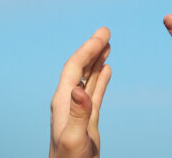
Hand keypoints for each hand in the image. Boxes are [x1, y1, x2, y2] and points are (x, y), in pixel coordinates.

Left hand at [49, 27, 111, 157]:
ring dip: (97, 60)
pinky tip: (107, 70)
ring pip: (88, 78)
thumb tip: (79, 89)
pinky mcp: (87, 120)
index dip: (88, 49)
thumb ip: (78, 114)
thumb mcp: (74, 139)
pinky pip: (94, 92)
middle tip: (107, 31)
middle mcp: (69, 102)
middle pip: (80, 68)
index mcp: (63, 102)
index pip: (74, 68)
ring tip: (108, 45)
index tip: (103, 35)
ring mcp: (78, 110)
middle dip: (92, 49)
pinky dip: (100, 79)